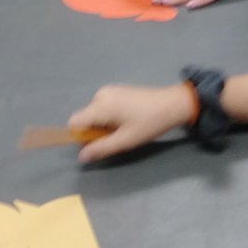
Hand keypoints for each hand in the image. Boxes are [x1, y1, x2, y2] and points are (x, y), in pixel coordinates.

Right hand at [68, 82, 195, 161]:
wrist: (173, 104)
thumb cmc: (149, 124)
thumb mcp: (125, 141)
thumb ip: (101, 148)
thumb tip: (81, 157)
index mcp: (100, 106)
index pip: (74, 121)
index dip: (80, 135)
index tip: (97, 142)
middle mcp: (100, 95)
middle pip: (85, 118)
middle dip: (95, 130)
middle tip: (117, 136)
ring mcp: (108, 90)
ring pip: (94, 113)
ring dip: (103, 124)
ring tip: (125, 127)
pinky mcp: (116, 90)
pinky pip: (103, 106)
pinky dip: (109, 116)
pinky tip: (127, 118)